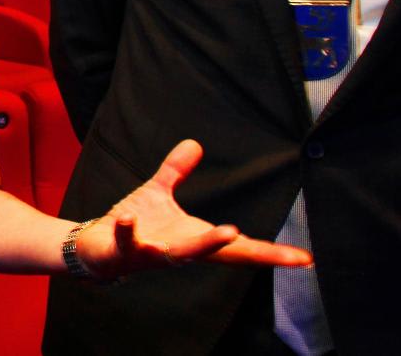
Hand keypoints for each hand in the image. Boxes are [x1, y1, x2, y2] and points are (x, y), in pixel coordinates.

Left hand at [75, 140, 312, 280]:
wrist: (94, 248)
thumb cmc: (134, 225)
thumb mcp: (157, 192)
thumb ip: (176, 171)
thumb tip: (194, 143)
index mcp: (193, 237)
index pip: (238, 246)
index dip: (272, 252)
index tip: (306, 258)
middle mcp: (178, 251)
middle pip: (220, 254)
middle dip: (250, 249)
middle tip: (288, 256)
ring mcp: (152, 254)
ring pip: (180, 254)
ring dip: (202, 245)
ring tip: (230, 232)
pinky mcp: (122, 253)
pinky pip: (128, 242)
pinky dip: (129, 230)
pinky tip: (130, 217)